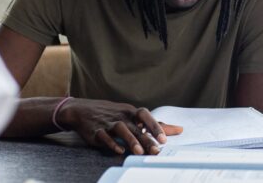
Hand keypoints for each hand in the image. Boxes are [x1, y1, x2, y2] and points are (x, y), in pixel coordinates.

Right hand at [56, 98, 182, 154]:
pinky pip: (104, 136)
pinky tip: (119, 151)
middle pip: (135, 127)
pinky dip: (111, 143)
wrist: (83, 110)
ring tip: (139, 153)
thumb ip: (155, 125)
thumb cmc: (114, 114)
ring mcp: (108, 123)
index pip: (145, 115)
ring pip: (120, 129)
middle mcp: (121, 116)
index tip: (164, 139)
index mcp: (131, 112)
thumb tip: (179, 129)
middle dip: (146, 139)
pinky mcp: (96, 131)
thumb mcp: (134, 116)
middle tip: (156, 151)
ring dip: (130, 141)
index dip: (155, 126)